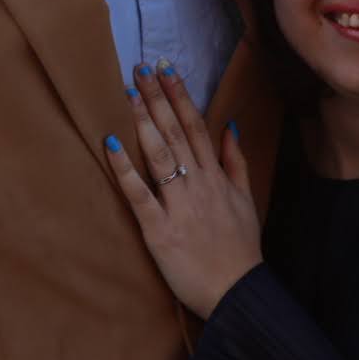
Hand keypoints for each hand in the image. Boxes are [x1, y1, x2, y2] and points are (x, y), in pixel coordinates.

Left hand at [104, 63, 263, 318]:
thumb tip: (231, 126)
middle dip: (158, 98)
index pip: (196, 126)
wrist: (237, 291)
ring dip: (143, 122)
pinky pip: (140, 195)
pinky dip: (125, 170)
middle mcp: (198, 184)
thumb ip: (237, 162)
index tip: (166, 68)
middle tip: (140, 68)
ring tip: (129, 93)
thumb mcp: (247, 200)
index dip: (180, 95)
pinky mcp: (159, 229)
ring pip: (160, 155)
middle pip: (175, 133)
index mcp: (216, 176)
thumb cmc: (239, 248)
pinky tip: (111, 145)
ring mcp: (179, 205)